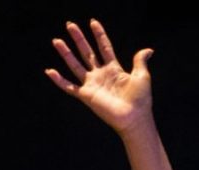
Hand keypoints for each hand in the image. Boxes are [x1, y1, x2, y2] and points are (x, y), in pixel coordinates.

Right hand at [46, 19, 154, 135]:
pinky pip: (69, 87)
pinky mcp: (86, 96)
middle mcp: (101, 75)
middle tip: (70, 25)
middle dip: (78, 39)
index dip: (99, 35)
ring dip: (66, 53)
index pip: (104, 48)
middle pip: (87, 53)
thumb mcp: (142, 75)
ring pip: (75, 65)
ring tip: (57, 41)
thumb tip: (148, 50)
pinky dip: (59, 80)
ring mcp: (92, 85)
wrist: (134, 117)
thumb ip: (140, 61)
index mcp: (114, 69)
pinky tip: (49, 71)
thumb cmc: (140, 99)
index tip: (93, 22)